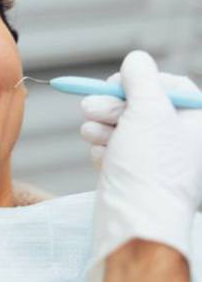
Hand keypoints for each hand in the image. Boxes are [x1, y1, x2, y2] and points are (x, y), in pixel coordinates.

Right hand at [80, 51, 201, 281]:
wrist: (135, 223)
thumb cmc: (150, 168)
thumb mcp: (149, 111)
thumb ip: (142, 78)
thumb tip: (136, 59)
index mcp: (197, 123)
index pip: (170, 85)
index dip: (139, 81)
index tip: (116, 83)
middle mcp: (180, 141)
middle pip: (141, 106)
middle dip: (113, 106)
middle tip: (91, 108)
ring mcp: (156, 161)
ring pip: (122, 128)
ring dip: (102, 126)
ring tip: (92, 134)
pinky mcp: (133, 176)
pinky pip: (114, 151)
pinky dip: (104, 150)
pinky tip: (103, 158)